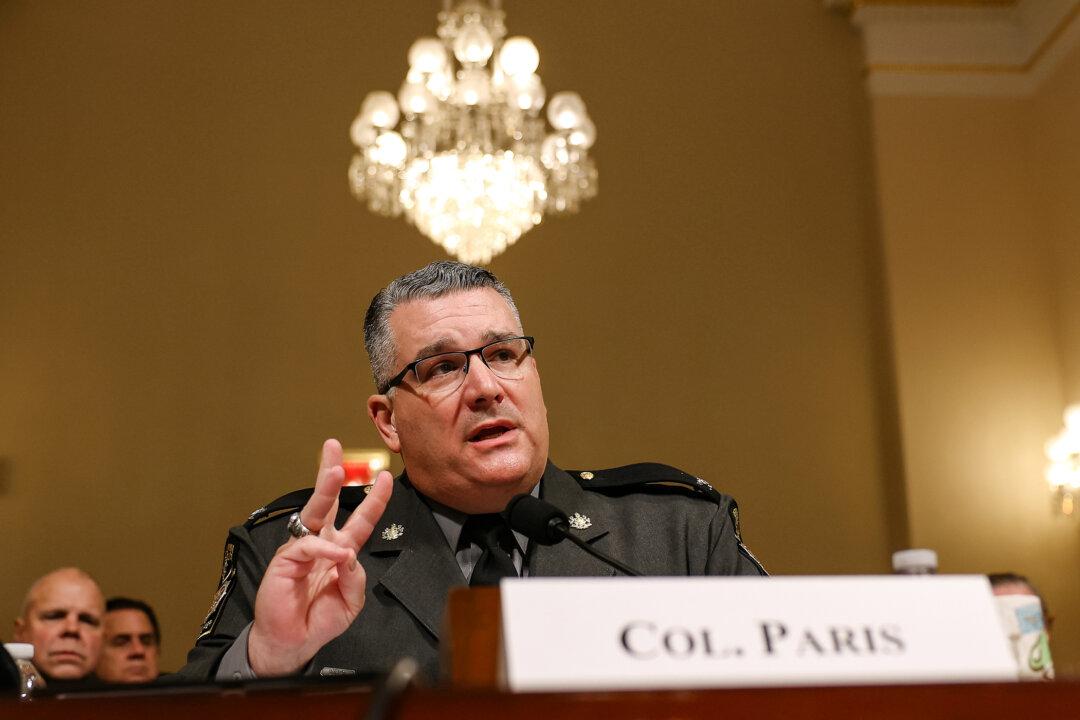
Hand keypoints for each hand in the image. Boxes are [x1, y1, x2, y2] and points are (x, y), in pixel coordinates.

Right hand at [247, 438, 392, 675]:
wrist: (294, 642)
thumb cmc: (319, 619)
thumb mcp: (351, 600)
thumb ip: (356, 578)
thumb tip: (349, 555)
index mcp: (339, 549)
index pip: (359, 519)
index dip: (374, 500)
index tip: (387, 477)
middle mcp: (320, 543)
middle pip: (326, 501)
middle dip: (331, 472)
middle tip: (335, 446)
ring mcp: (301, 549)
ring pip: (313, 512)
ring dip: (324, 490)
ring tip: (334, 471)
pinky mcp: (284, 561)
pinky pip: (308, 546)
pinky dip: (324, 549)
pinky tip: (336, 554)